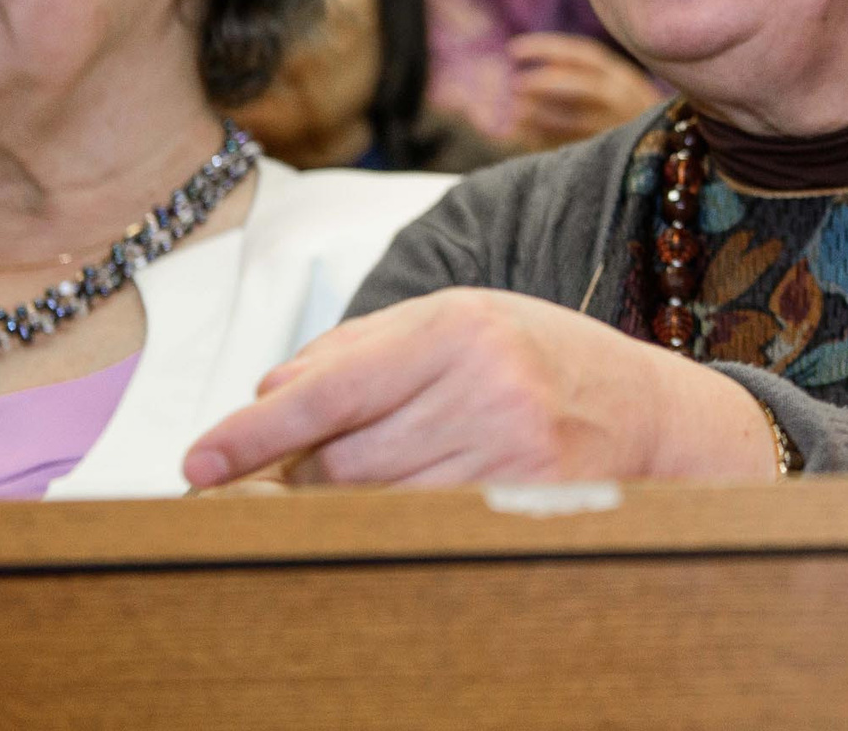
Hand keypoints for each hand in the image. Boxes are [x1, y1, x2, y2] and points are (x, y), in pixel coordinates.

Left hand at [182, 288, 783, 489]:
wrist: (649, 413)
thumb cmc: (538, 359)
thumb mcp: (456, 319)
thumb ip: (356, 348)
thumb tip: (265, 394)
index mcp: (459, 326)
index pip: (329, 389)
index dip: (253, 432)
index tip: (198, 464)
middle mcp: (486, 387)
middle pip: (340, 459)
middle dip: (309, 468)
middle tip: (315, 463)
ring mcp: (510, 453)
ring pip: (373, 502)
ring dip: (353, 497)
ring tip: (393, 468)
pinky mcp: (525, 503)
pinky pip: (418, 528)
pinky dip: (394, 520)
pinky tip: (414, 498)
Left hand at [505, 34, 663, 150]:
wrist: (667, 153)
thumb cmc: (625, 114)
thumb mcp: (612, 87)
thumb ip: (577, 75)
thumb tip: (526, 63)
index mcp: (623, 76)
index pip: (584, 54)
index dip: (547, 48)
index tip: (513, 49)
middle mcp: (626, 99)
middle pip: (582, 85)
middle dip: (544, 83)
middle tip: (514, 85)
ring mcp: (620, 130)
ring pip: (575, 121)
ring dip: (540, 117)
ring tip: (514, 115)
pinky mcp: (611, 156)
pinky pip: (571, 148)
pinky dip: (543, 142)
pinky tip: (522, 136)